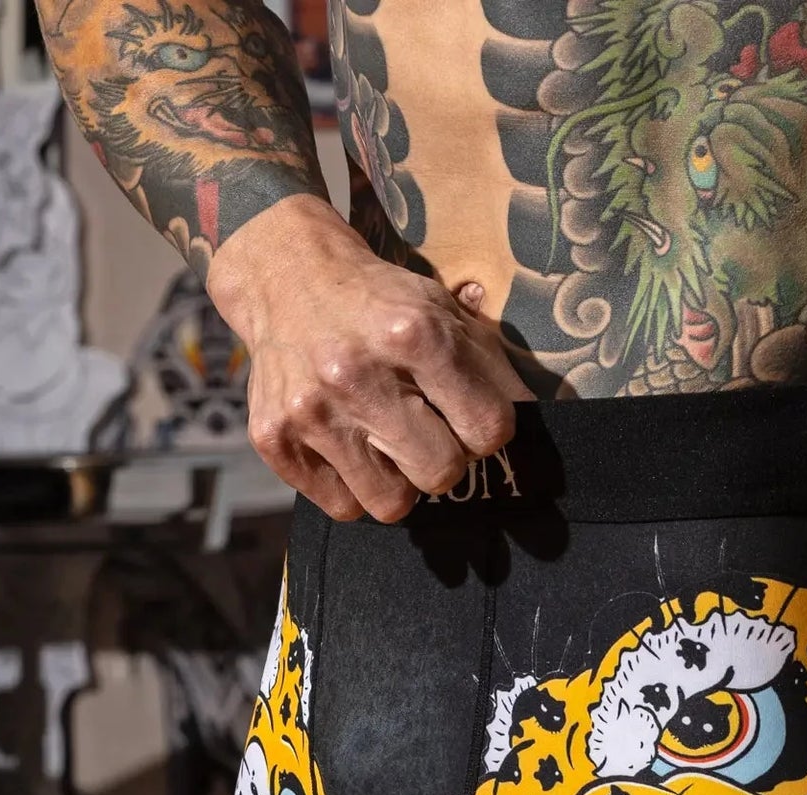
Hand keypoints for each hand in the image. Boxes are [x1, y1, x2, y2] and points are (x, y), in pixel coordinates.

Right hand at [207, 195, 531, 522]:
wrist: (284, 275)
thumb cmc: (379, 303)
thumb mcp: (441, 312)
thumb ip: (491, 369)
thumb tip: (532, 424)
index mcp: (412, 334)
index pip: (489, 431)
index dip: (486, 429)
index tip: (468, 416)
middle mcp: (356, 374)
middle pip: (442, 475)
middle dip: (445, 459)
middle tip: (426, 431)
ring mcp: (311, 411)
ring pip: (392, 505)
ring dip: (399, 481)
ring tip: (385, 442)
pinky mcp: (275, 439)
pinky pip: (344, 507)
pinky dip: (355, 487)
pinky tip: (349, 446)